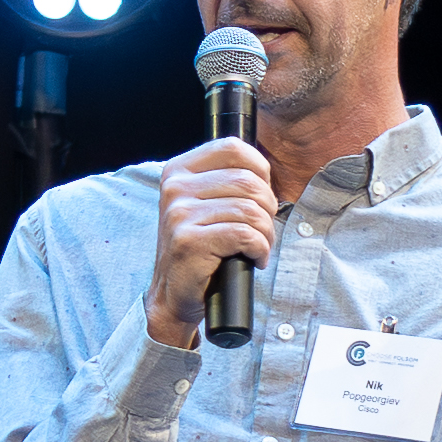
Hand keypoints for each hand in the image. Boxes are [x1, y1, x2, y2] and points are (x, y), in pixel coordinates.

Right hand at [150, 137, 281, 347]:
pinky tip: (254, 258)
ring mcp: (180, 214)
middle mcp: (175, 188)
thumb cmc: (199, 247)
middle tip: (262, 228)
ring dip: (266, 232)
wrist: (174, 293)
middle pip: (248, 181)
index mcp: (178, 170)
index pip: (232, 148)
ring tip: (258, 246)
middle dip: (268, 207)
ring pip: (251, 210)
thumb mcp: (203, 203)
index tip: (260, 194)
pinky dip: (260, 249)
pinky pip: (246, 235)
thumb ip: (225, 179)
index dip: (260, 169)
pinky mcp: (190, 242)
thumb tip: (264, 171)